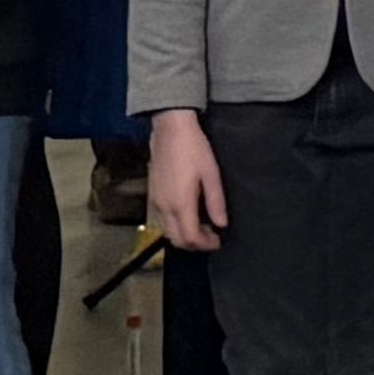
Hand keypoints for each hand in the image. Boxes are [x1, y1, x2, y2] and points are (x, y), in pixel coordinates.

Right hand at [150, 106, 228, 253]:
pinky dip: (175, 226)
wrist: (170, 130)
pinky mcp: (151, 196)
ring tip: (202, 226)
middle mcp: (164, 207)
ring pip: (167, 232)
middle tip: (211, 237)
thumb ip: (216, 201)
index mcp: (180, 203)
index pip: (190, 237)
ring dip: (184, 236)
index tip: (218, 241)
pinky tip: (188, 215)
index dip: (205, 244)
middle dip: (194, 244)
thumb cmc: (193, 148)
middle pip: (176, 240)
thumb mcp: (211, 173)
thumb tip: (221, 224)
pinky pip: (161, 221)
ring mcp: (155, 202)